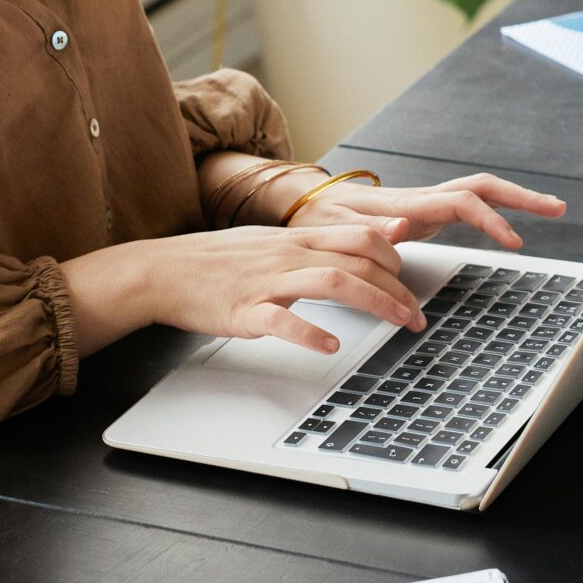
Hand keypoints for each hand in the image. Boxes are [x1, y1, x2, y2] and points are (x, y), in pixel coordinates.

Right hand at [66, 223, 423, 356]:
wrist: (163, 270)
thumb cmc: (217, 262)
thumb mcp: (270, 244)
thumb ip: (310, 246)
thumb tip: (350, 251)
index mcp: (296, 238)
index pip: (360, 236)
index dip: (395, 257)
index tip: (411, 281)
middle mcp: (288, 254)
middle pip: (358, 260)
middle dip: (398, 288)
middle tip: (419, 316)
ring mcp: (267, 281)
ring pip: (333, 280)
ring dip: (375, 301)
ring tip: (400, 323)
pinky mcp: (243, 310)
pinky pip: (281, 319)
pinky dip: (310, 331)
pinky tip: (331, 345)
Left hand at [289, 172, 568, 250]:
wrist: (303, 205)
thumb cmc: (317, 220)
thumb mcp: (335, 230)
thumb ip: (369, 232)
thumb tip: (401, 230)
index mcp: (408, 204)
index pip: (463, 203)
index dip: (492, 221)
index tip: (514, 242)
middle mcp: (423, 198)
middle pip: (484, 188)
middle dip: (522, 197)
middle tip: (558, 209)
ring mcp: (427, 204)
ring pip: (481, 193)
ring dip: (517, 200)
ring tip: (553, 209)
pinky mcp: (426, 212)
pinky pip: (470, 205)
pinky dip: (496, 209)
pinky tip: (512, 221)